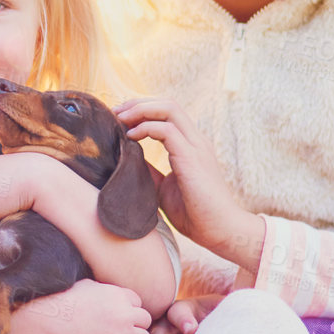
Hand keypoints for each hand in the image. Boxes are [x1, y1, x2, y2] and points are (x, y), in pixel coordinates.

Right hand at [27, 279, 151, 333]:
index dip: (128, 310)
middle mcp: (124, 313)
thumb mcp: (88, 286)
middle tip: (121, 332)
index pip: (138, 303)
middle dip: (135, 326)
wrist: (50, 321)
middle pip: (146, 321)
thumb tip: (111, 291)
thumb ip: (106, 290)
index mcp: (118, 294)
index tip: (116, 317)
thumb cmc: (63, 301)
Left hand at [114, 97, 262, 267]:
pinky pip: (167, 130)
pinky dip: (145, 128)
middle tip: (115, 112)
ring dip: (140, 109)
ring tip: (120, 119)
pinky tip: (130, 136)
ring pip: (169, 109)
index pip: (167, 113)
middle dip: (138, 103)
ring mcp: (196, 147)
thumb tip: (126, 159)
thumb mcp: (162, 188)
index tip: (119, 118)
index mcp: (191, 145)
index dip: (142, 110)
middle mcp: (195, 140)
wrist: (219, 230)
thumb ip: (149, 171)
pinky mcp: (192, 157)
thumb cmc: (195, 213)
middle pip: (168, 104)